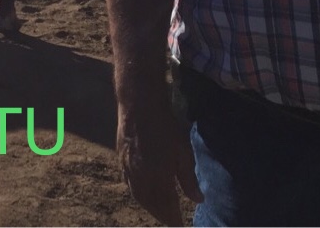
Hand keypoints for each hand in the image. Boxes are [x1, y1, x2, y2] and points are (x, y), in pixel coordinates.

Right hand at [117, 103, 201, 226]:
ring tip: (159, 211)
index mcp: (158, 175)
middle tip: (171, 221)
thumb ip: (188, 178)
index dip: (174, 219)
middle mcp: (141, 176)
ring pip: (138, 196)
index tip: (181, 226)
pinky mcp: (121, 159)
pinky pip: (129, 184)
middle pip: (151, 204)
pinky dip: (138, 194)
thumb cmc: (165, 125)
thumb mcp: (182, 150)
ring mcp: (128, 167)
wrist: (139, 103)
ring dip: (149, 207)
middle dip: (162, 215)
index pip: (167, 206)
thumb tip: (198, 200)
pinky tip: (143, 192)